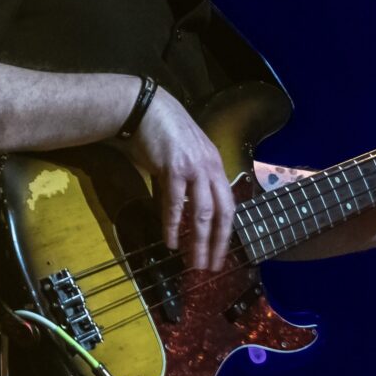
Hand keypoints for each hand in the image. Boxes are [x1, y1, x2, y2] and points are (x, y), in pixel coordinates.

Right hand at [119, 86, 234, 271]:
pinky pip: (175, 204)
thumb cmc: (164, 132)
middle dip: (217, 242)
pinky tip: (170, 241)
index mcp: (216, 165)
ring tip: (194, 262)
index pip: (228, 204)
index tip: (221, 252)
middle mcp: (210, 168)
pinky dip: (172, 225)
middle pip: (221, 212)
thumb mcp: (187, 156)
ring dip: (198, 241)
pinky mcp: (174, 168)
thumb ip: (191, 180)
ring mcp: (194, 168)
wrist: (147, 108)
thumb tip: (185, 210)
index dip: (225, 231)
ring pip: (202, 212)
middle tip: (212, 266)